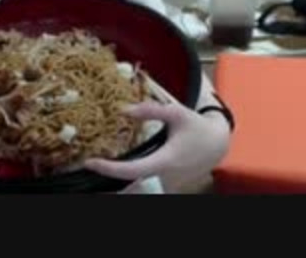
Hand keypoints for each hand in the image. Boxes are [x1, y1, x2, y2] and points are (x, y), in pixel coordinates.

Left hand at [83, 101, 230, 190]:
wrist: (217, 144)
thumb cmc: (196, 127)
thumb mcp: (177, 113)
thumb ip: (151, 110)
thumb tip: (123, 110)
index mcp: (165, 161)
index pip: (132, 171)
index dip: (109, 169)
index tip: (91, 162)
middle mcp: (165, 179)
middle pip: (131, 192)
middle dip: (109, 192)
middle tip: (87, 179)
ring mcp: (167, 187)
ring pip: (138, 195)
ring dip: (117, 192)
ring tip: (95, 183)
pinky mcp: (167, 188)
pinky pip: (144, 193)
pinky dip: (128, 190)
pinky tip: (113, 184)